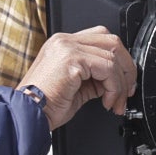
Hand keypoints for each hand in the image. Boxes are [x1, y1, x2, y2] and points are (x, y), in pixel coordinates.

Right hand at [20, 26, 136, 127]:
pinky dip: (114, 87)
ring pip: (113, 56)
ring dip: (121, 83)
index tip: (124, 82)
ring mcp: (68, 47)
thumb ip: (94, 78)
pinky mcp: (72, 59)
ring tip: (116, 102)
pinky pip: (108, 68)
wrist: (28, 116)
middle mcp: (65, 41)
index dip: (118, 59)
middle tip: (127, 91)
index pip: (101, 38)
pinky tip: (107, 101)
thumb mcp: (76, 87)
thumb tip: (115, 81)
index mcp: (63, 44)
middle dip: (126, 68)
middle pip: (111, 41)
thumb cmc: (45, 106)